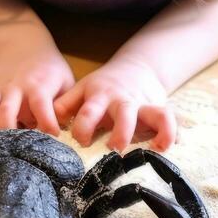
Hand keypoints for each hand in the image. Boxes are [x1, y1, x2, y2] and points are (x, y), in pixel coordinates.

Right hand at [0, 42, 73, 136]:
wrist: (25, 44)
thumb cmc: (50, 69)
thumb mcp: (65, 81)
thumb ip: (66, 105)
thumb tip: (67, 129)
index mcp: (38, 86)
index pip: (41, 105)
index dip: (47, 123)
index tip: (52, 136)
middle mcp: (15, 87)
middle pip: (7, 110)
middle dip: (9, 131)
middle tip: (15, 147)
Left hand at [53, 57, 177, 152]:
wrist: (136, 68)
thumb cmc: (102, 87)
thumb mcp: (81, 91)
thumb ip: (64, 105)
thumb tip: (46, 123)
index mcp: (98, 96)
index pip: (88, 112)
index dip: (83, 127)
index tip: (82, 141)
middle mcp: (121, 100)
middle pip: (122, 113)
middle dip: (120, 131)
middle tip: (115, 147)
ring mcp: (141, 104)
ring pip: (151, 114)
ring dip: (156, 131)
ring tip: (151, 149)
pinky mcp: (158, 109)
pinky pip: (168, 119)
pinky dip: (171, 132)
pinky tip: (168, 147)